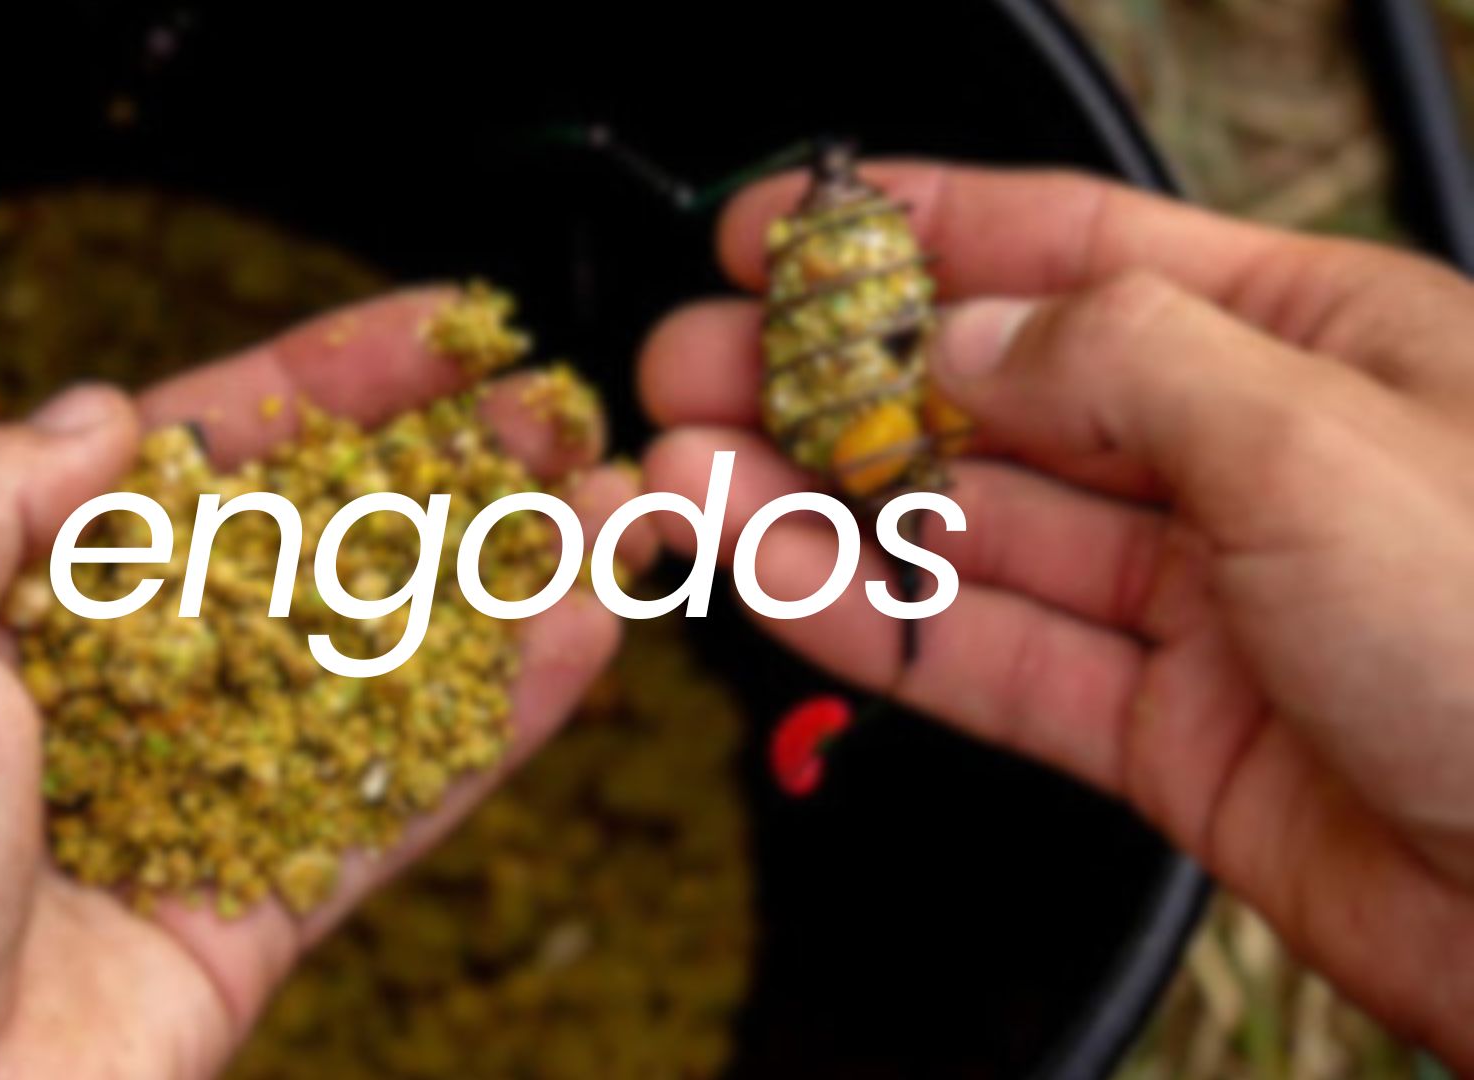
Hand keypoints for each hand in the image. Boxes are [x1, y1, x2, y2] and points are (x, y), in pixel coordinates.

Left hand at [0, 289, 646, 1078]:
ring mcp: (212, 786)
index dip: (330, 383)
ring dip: (504, 577)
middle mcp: (128, 681)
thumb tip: (106, 415)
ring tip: (619, 506)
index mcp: (22, 595)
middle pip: (319, 542)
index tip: (443, 331)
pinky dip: (500, 715)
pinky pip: (403, 789)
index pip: (205, 451)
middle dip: (446, 468)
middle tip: (559, 416)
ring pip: (385, 659)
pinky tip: (585, 633)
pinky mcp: (268, 894)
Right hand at [640, 163, 1473, 1066]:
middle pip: (998, 398)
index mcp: (1312, 340)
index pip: (1076, 252)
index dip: (915, 231)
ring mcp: (1199, 602)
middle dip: (834, 377)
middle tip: (693, 362)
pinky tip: (773, 577)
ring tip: (686, 472)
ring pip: (975, 535)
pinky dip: (878, 622)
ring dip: (822, 503)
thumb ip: (1122, 363)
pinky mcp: (1165, 734)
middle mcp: (1243, 459)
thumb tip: (970, 339)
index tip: (780, 224)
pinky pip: (994, 660)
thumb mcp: (1320, 438)